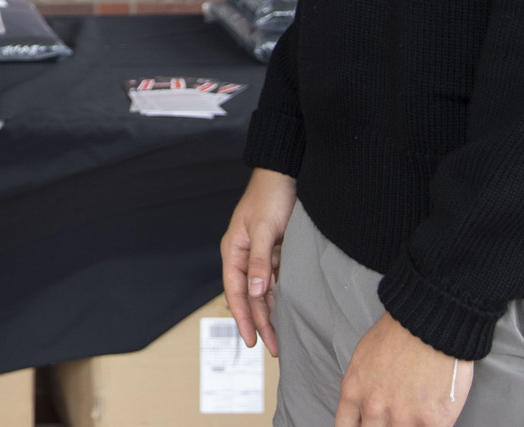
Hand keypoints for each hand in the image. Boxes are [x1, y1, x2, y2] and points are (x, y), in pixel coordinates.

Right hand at [219, 167, 296, 356]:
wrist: (284, 174)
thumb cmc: (270, 197)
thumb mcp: (264, 230)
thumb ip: (260, 261)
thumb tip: (254, 291)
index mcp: (234, 250)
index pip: (236, 292)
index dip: (243, 318)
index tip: (252, 341)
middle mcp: (244, 256)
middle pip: (250, 296)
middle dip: (260, 322)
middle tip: (273, 348)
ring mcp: (260, 255)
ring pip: (263, 291)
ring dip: (271, 313)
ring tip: (281, 337)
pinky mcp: (275, 252)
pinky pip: (276, 280)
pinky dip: (281, 296)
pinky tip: (289, 311)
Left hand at [336, 313, 470, 426]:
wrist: (431, 322)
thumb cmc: (399, 332)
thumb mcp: (363, 358)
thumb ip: (362, 389)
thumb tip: (364, 409)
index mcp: (354, 392)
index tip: (366, 425)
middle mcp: (374, 409)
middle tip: (393, 415)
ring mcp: (403, 418)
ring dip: (405, 426)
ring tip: (413, 411)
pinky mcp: (433, 422)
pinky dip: (430, 425)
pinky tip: (431, 416)